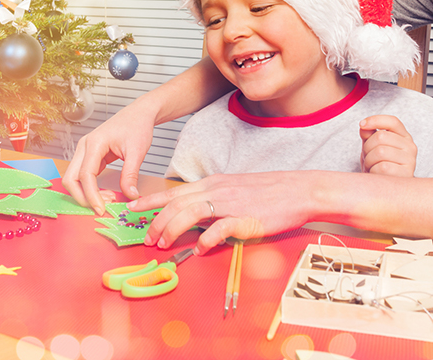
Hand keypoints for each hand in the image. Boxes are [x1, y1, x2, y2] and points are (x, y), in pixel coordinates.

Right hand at [62, 100, 155, 214]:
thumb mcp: (137, 152)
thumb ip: (130, 175)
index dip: (91, 195)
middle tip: (102, 209)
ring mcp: (84, 151)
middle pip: (71, 178)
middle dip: (82, 197)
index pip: (85, 175)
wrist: (138, 114)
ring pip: (73, 178)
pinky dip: (90, 188)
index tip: (102, 210)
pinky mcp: (89, 156)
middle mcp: (84, 146)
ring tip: (108, 200)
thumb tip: (130, 196)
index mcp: (94, 143)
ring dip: (85, 194)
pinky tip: (105, 194)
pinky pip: (83, 176)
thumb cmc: (137, 127)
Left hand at [128, 172, 316, 254]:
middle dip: (155, 221)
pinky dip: (206, 240)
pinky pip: (220, 229)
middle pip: (176, 203)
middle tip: (144, 238)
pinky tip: (200, 250)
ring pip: (189, 213)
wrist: (301, 189)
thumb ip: (214, 201)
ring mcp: (230, 203)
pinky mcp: (246, 219)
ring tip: (162, 244)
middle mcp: (216, 190)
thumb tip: (197, 217)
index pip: (174, 192)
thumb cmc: (271, 192)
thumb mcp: (236, 190)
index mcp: (213, 184)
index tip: (131, 209)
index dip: (150, 201)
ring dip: (171, 229)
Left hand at [359, 115, 416, 176]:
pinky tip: (376, 175)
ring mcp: (410, 161)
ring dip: (369, 160)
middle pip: (380, 137)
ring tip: (371, 166)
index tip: (361, 124)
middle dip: (367, 147)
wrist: (386, 189)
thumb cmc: (379, 164)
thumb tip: (364, 126)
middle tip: (368, 157)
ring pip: (380, 152)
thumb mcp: (372, 146)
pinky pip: (382, 167)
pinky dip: (373, 171)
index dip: (375, 120)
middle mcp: (410, 147)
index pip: (392, 121)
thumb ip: (369, 134)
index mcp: (404, 137)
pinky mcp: (406, 175)